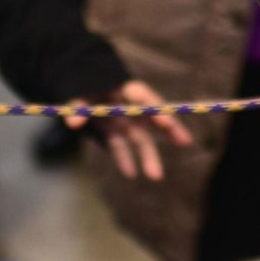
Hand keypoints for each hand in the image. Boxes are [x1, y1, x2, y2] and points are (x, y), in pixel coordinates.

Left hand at [64, 80, 193, 180]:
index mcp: (124, 89)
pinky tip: (130, 174)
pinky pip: (120, 147)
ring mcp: (121, 121)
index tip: (167, 123)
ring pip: (139, 138)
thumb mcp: (77, 91)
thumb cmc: (81, 84)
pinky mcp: (111, 133)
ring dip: (148, 156)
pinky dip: (124, 160)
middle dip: (169, 130)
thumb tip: (73, 122)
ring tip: (156, 177)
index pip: (143, 97)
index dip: (156, 109)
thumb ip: (76, 105)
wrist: (75, 88)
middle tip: (186, 142)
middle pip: (150, 119)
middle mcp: (127, 106)